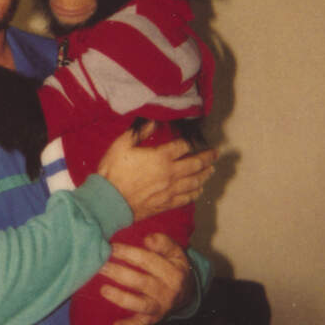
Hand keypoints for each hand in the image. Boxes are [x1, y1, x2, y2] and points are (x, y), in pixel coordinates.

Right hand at [97, 121, 216, 219]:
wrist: (109, 201)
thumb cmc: (113, 171)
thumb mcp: (122, 145)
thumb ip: (140, 132)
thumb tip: (154, 121)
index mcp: (161, 157)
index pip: (183, 147)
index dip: (189, 142)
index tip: (192, 141)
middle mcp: (170, 173)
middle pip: (195, 164)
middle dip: (207, 158)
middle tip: (215, 154)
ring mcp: (170, 190)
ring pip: (195, 182)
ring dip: (205, 175)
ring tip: (211, 170)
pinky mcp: (166, 203)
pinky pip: (186, 198)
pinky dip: (195, 193)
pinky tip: (199, 190)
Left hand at [98, 233, 192, 324]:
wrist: (188, 292)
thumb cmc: (174, 266)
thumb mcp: (175, 252)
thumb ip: (163, 242)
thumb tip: (147, 239)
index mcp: (174, 272)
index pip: (148, 261)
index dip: (129, 253)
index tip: (111, 247)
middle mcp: (168, 291)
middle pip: (142, 282)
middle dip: (119, 273)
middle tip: (100, 265)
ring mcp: (160, 307)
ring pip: (140, 303)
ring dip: (121, 297)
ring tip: (103, 290)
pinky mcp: (153, 318)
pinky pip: (141, 324)